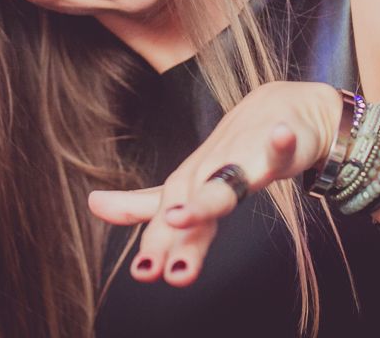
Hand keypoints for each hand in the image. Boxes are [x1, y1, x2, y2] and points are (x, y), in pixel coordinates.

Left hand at [88, 81, 341, 285]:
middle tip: (153, 271)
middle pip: (189, 205)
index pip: (167, 212)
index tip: (141, 272)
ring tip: (178, 216)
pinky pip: (282, 146)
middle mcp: (213, 170)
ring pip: (225, 183)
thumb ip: (144, 202)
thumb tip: (93, 204)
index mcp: (193, 183)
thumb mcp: (191, 185)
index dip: (154, 240)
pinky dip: (281, 141)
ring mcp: (247, 157)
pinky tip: (281, 135)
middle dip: (170, 237)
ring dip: (203, 200)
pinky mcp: (284, 146)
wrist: (286, 108)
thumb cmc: (236, 151)